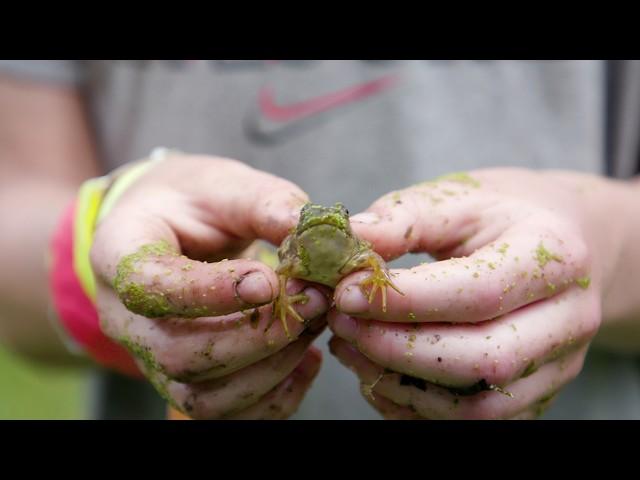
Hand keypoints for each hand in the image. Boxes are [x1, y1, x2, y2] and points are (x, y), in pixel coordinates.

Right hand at [90, 152, 328, 418]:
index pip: (149, 288)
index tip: (268, 280)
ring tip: (313, 323)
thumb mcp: (223, 184)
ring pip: (202, 396)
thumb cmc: (193, 201)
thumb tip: (314, 234)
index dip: (209, 293)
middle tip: (312, 299)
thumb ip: (263, 203)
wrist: (171, 226)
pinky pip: (226, 414)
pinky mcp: (187, 379)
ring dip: (271, 366)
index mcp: (120, 255)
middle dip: (256, 334)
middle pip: (179, 354)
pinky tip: (307, 359)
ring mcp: (152, 358)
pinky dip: (275, 397)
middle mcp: (125, 319)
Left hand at [329, 168, 625, 418]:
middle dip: (398, 348)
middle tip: (343, 322)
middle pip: (483, 360)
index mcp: (556, 259)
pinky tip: (376, 372)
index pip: (478, 293)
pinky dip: (414, 407)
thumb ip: (404, 219)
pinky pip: (471, 423)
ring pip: (478, 408)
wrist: (554, 245)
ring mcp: (556, 367)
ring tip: (351, 346)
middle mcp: (568, 321)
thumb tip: (347, 240)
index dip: (405, 301)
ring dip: (400, 384)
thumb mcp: (457, 198)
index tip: (346, 292)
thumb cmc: (498, 217)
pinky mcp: (534, 395)